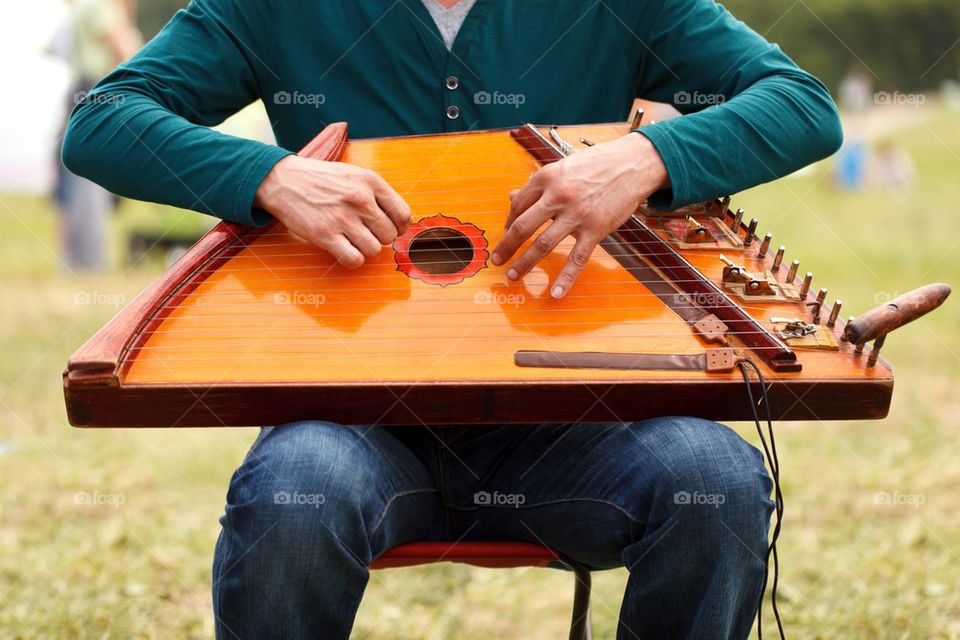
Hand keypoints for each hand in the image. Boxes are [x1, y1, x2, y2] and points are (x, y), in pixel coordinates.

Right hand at [254, 155, 411, 267]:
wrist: (284, 180)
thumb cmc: (321, 180)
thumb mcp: (354, 175)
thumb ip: (379, 194)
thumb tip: (404, 221)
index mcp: (370, 181)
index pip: (403, 215)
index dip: (400, 227)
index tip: (391, 229)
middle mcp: (360, 199)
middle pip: (389, 235)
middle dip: (379, 237)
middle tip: (365, 232)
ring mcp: (343, 218)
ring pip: (374, 250)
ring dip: (365, 249)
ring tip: (353, 239)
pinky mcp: (325, 235)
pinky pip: (354, 259)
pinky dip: (353, 259)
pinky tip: (345, 249)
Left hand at [490, 133, 668, 297]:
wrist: (634, 163)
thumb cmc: (597, 164)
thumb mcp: (563, 167)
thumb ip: (538, 185)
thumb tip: (512, 197)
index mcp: (546, 177)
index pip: (518, 205)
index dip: (508, 222)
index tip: (506, 234)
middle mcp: (558, 196)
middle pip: (523, 226)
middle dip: (506, 246)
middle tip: (496, 260)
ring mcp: (577, 214)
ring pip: (543, 244)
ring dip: (525, 263)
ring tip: (513, 276)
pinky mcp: (596, 229)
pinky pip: (577, 259)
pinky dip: (566, 279)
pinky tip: (555, 293)